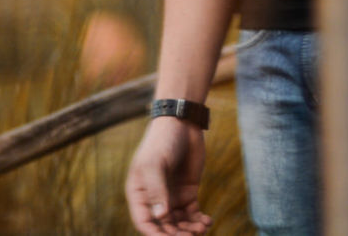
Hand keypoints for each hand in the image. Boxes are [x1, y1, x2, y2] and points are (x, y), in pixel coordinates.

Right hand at [127, 117, 210, 234]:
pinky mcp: (188, 191)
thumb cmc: (162, 141)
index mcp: (140, 194)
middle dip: (176, 234)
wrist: (182, 123)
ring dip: (190, 230)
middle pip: (164, 226)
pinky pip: (192, 213)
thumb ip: (157, 190)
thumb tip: (161, 216)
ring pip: (179, 223)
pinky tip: (207, 221)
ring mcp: (172, 196)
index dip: (155, 234)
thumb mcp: (156, 164)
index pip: (144, 222)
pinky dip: (199, 220)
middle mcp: (155, 199)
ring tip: (202, 227)